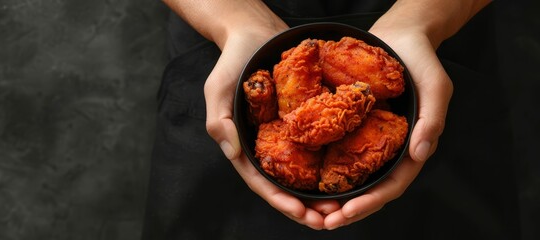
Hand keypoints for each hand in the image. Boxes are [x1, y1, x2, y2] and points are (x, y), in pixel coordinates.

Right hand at [203, 13, 344, 229]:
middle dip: (307, 207)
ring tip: (344, 205)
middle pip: (287, 186)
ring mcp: (283, 135)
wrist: (254, 32)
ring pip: (304, 173)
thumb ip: (220, 123)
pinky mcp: (300, 122)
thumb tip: (234, 154)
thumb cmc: (232, 61)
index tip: (304, 215)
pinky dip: (329, 164)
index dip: (283, 203)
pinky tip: (349, 173)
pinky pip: (316, 147)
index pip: (263, 184)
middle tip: (333, 218)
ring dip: (321, 193)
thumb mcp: (218, 90)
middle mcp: (265, 146)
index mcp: (244, 147)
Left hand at [320, 23, 453, 229]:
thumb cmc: (421, 59)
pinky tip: (306, 178)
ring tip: (310, 210)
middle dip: (347, 210)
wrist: (400, 35)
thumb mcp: (435, 87)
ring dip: (334, 197)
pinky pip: (340, 153)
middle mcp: (390, 149)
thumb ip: (432, 120)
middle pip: (369, 190)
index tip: (345, 214)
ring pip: (352, 177)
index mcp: (412, 147)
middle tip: (322, 221)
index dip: (369, 203)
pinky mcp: (354, 127)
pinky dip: (325, 170)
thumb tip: (420, 155)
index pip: (391, 186)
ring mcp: (372, 139)